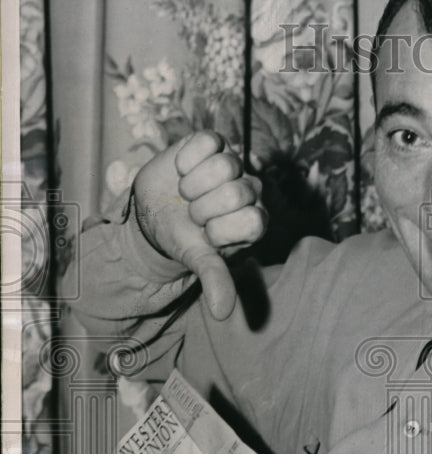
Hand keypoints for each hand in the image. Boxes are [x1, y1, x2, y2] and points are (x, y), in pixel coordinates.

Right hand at [132, 131, 266, 319]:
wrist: (153, 213)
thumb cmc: (184, 238)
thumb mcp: (198, 260)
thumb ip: (215, 280)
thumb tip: (222, 313)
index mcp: (255, 221)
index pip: (254, 220)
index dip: (221, 228)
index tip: (206, 235)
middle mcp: (251, 191)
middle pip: (238, 192)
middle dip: (204, 208)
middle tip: (193, 214)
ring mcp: (234, 165)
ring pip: (226, 164)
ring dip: (195, 184)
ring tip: (186, 194)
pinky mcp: (215, 143)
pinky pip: (209, 141)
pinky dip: (188, 158)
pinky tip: (182, 170)